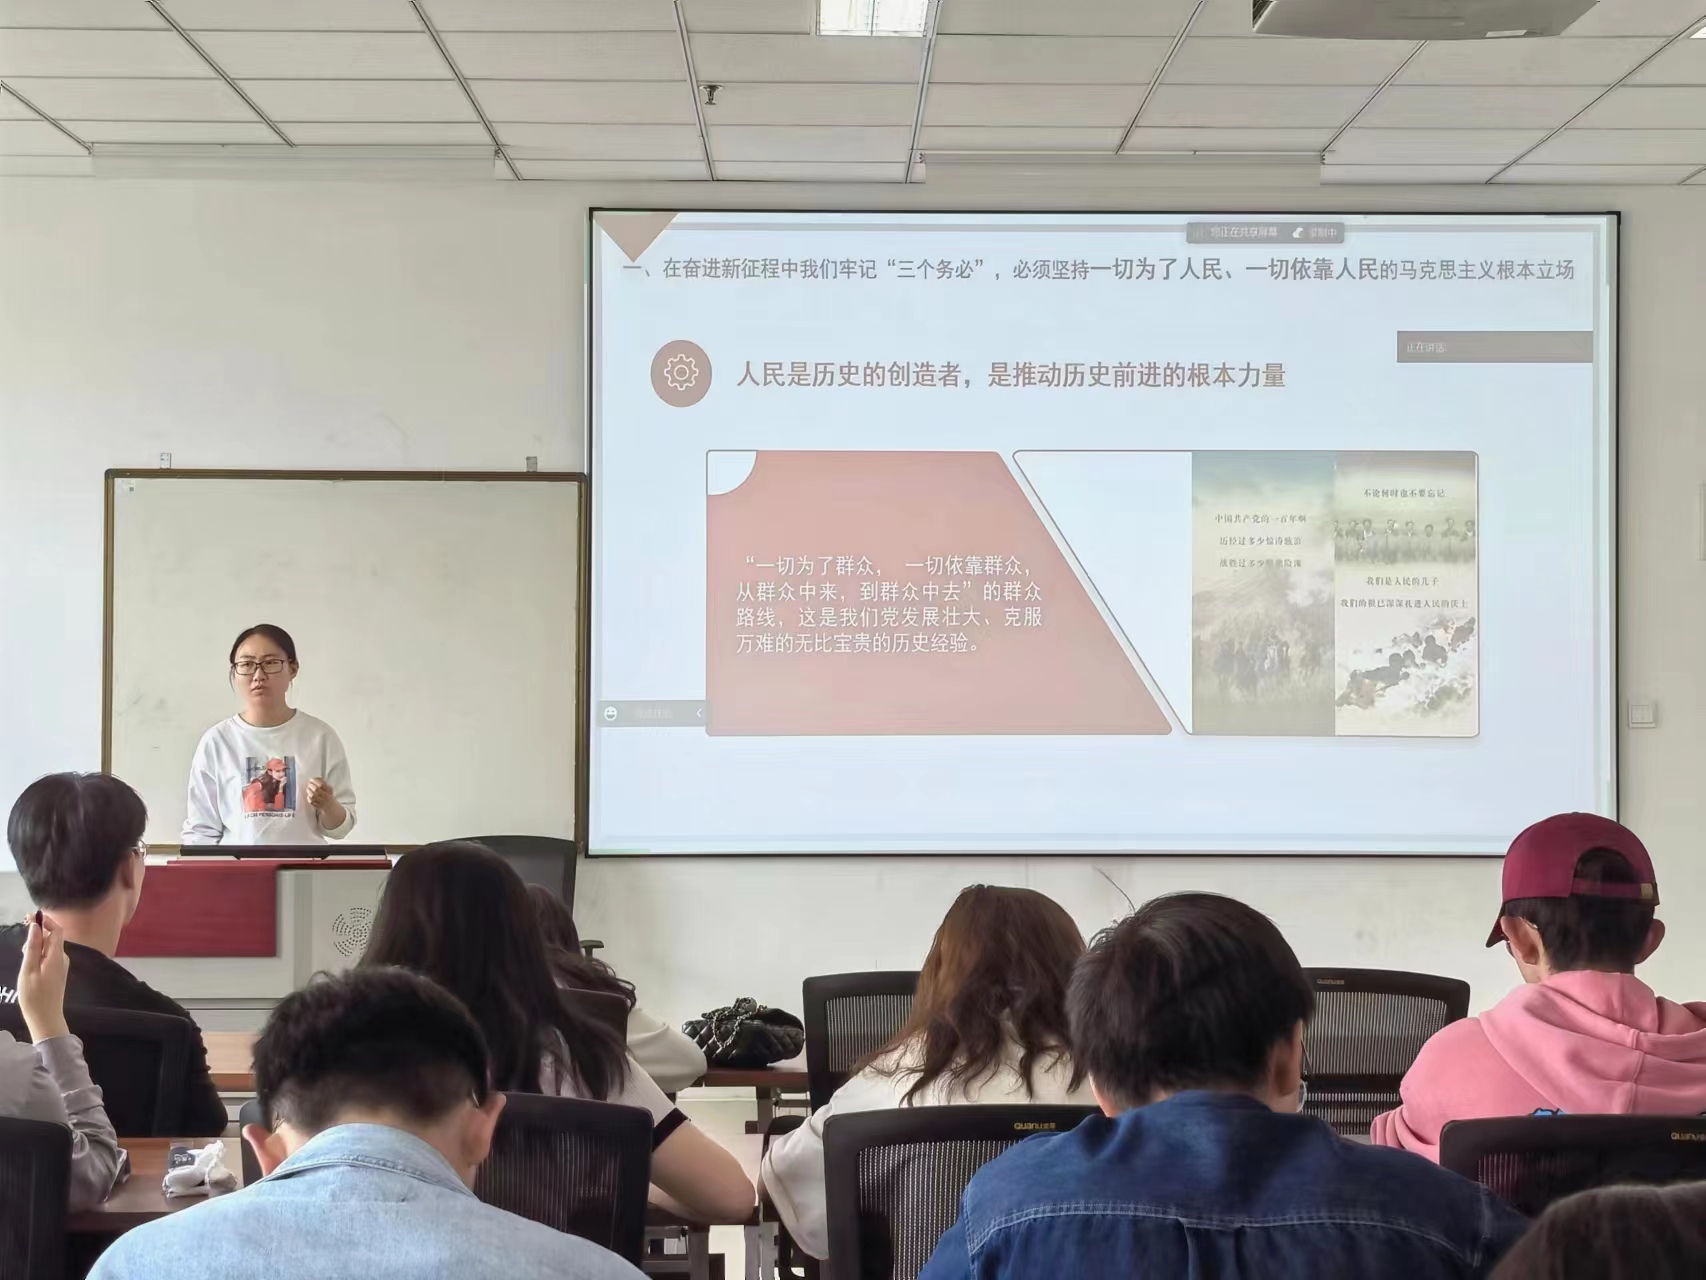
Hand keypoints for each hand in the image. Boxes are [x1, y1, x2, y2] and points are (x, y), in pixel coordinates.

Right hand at [17, 914, 70, 1042]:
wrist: (46, 1017)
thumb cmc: (34, 995)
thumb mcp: (29, 969)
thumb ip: (33, 947)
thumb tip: (36, 926)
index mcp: (57, 955)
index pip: (56, 930)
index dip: (45, 921)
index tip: (29, 917)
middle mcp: (63, 958)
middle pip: (52, 937)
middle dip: (38, 934)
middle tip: (23, 945)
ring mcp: (61, 965)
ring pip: (49, 947)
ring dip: (37, 945)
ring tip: (24, 956)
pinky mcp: (57, 972)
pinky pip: (49, 957)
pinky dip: (39, 955)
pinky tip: (29, 965)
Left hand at [304, 777, 331, 810]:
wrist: (331, 806)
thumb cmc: (328, 795)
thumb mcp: (329, 788)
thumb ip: (324, 783)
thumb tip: (317, 777)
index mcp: (329, 790)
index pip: (321, 784)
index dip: (315, 781)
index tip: (311, 779)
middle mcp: (326, 796)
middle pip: (316, 789)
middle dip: (311, 785)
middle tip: (309, 784)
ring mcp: (322, 801)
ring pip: (313, 796)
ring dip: (308, 791)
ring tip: (308, 789)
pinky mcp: (318, 806)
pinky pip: (311, 802)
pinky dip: (309, 798)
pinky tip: (309, 796)